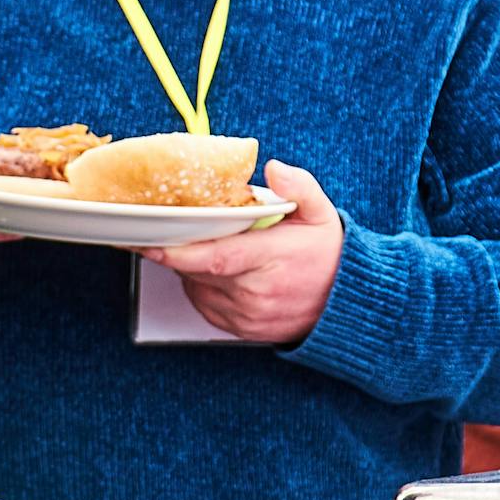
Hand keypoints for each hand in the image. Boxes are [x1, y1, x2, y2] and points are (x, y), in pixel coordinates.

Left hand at [138, 157, 342, 342]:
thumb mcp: (322, 213)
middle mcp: (257, 292)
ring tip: (203, 245)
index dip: (180, 250)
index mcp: (274, 258)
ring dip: (189, 266)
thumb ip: (299, 187)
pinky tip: (213, 269)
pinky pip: (205, 305)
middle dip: (177, 249)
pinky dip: (199, 285)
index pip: (218, 257)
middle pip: (199, 270)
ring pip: (197, 288)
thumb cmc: (328, 255)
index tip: (153, 240)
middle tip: (163, 228)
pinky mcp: (242, 329)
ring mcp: (248, 315)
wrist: (346, 304)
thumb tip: (274, 169)